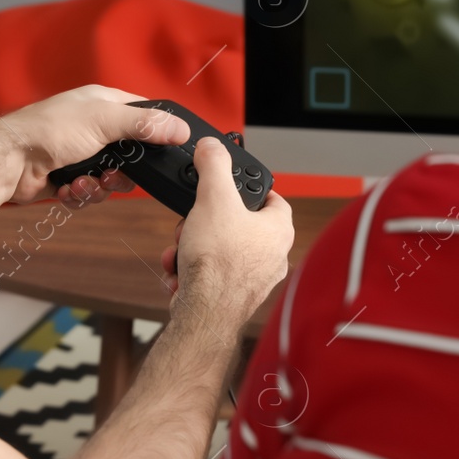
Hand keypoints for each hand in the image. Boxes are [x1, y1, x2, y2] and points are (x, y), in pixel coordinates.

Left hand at [0, 85, 190, 205]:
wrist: (9, 162)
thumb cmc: (48, 130)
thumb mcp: (103, 121)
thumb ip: (144, 124)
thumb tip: (181, 129)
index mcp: (103, 104)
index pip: (143, 115)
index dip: (155, 134)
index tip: (163, 151)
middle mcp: (93, 127)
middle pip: (130, 156)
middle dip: (122, 173)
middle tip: (110, 174)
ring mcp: (79, 154)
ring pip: (110, 179)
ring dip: (98, 187)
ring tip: (81, 182)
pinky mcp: (67, 178)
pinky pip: (88, 193)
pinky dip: (80, 195)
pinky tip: (67, 189)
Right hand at [161, 140, 292, 323]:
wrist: (205, 313)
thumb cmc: (218, 262)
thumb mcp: (213, 198)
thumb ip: (213, 166)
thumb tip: (212, 146)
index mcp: (278, 229)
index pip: (272, 197)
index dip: (249, 188)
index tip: (229, 185)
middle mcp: (272, 255)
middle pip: (235, 225)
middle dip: (203, 224)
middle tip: (191, 225)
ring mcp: (253, 279)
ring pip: (218, 251)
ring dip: (191, 249)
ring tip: (182, 253)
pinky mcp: (233, 297)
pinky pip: (209, 275)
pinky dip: (191, 272)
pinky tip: (181, 275)